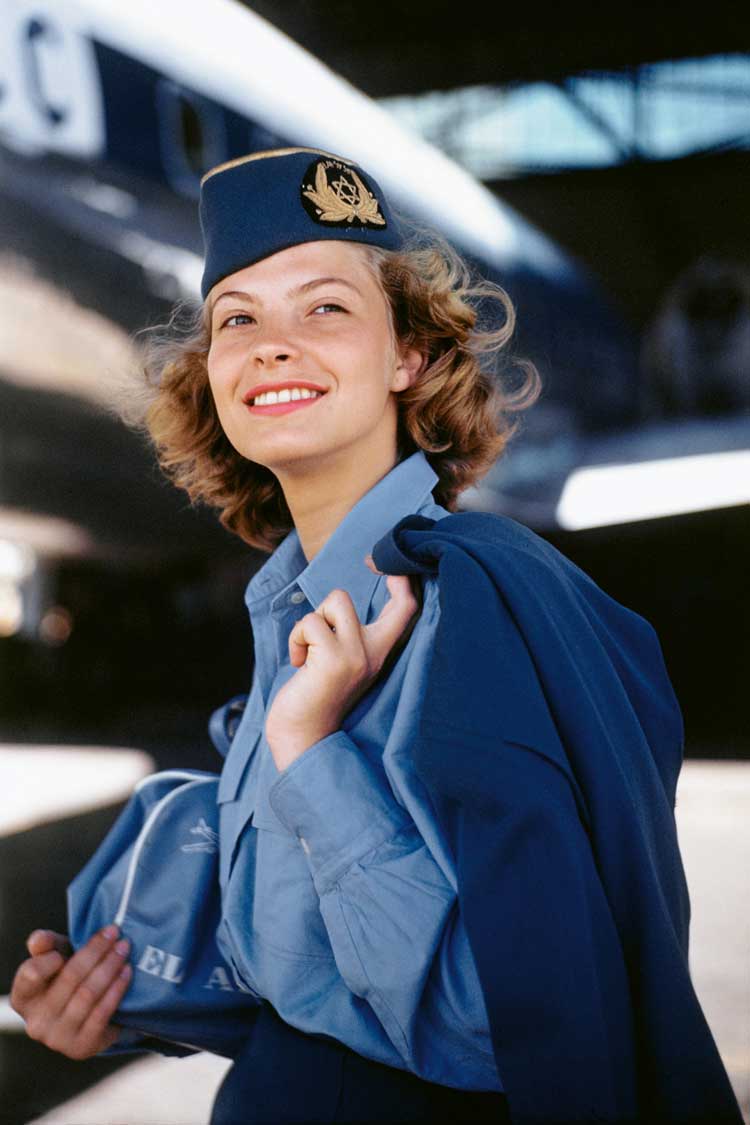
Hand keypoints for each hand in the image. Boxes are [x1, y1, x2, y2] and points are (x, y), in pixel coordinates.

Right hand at [10, 925, 132, 1059]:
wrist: (87, 1016)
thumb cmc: (67, 980)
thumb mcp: (56, 958)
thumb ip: (46, 945)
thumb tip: (39, 939)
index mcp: (24, 997)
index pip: (30, 974)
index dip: (47, 960)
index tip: (64, 947)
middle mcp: (36, 1021)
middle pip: (69, 977)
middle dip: (96, 951)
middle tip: (115, 933)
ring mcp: (57, 1038)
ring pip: (88, 994)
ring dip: (110, 967)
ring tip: (124, 949)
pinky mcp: (80, 1047)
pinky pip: (102, 1013)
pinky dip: (116, 989)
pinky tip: (127, 972)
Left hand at [265, 555, 418, 770]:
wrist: (304, 738)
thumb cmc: (318, 698)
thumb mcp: (343, 663)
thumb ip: (350, 637)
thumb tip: (338, 604)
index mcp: (380, 652)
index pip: (406, 608)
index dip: (400, 579)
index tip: (383, 566)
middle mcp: (374, 652)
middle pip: (344, 598)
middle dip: (321, 608)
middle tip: (314, 632)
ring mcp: (355, 655)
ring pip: (327, 605)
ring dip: (307, 627)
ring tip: (306, 656)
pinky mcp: (334, 660)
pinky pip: (309, 624)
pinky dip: (296, 641)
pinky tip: (299, 666)